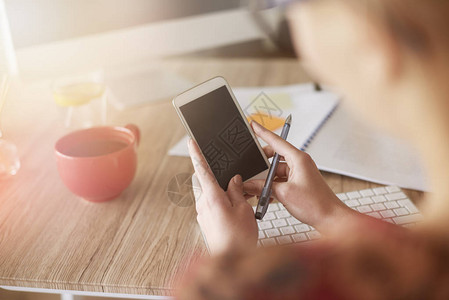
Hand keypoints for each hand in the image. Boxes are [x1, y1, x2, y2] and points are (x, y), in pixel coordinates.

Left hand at [188, 139, 257, 254]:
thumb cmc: (239, 238)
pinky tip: (235, 206)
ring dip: (220, 190)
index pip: (201, 170)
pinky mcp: (205, 221)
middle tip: (230, 175)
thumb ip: (236, 191)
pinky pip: (210, 204)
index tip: (191, 142)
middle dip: (214, 175)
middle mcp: (203, 204)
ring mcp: (203, 214)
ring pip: (208, 193)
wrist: (231, 260)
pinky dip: (220, 200)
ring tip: (239, 195)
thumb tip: (233, 180)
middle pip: (204, 181)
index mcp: (212, 197)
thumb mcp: (243, 209)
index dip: (196, 154)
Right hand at [244, 121, 355, 233]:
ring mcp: (299, 173)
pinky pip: (280, 180)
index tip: (253, 124)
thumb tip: (248, 185)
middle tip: (249, 168)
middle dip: (260, 163)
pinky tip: (265, 195)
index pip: (276, 141)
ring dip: (265, 179)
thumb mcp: (284, 194)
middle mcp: (299, 163)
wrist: (331, 219)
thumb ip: (263, 187)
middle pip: (274, 156)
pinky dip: (272, 186)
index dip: (262, 132)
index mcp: (298, 159)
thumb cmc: (316, 204)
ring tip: (255, 188)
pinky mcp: (298, 183)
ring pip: (275, 171)